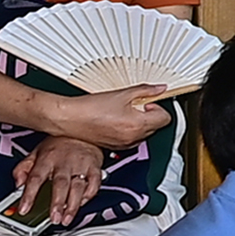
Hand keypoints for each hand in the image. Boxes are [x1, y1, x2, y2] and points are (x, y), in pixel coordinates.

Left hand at [8, 134, 111, 221]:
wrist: (82, 130)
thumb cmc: (59, 144)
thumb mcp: (36, 152)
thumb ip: (23, 169)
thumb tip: (18, 184)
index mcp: (47, 158)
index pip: (35, 178)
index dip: (28, 195)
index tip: (23, 209)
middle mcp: (64, 161)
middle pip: (60, 184)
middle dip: (57, 203)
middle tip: (54, 218)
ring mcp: (81, 164)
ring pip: (78, 187)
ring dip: (73, 205)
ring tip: (66, 218)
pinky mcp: (95, 167)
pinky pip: (94, 184)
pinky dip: (88, 196)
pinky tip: (81, 204)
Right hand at [49, 86, 175, 150]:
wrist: (69, 118)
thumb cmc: (91, 108)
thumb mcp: (122, 94)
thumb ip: (145, 90)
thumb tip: (160, 89)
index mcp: (138, 125)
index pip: (165, 119)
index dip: (158, 107)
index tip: (148, 102)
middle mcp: (133, 138)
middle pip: (155, 126)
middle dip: (148, 114)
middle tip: (134, 104)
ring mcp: (124, 145)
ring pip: (143, 133)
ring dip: (139, 122)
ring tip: (122, 111)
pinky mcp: (115, 147)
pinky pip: (131, 138)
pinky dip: (128, 129)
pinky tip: (115, 119)